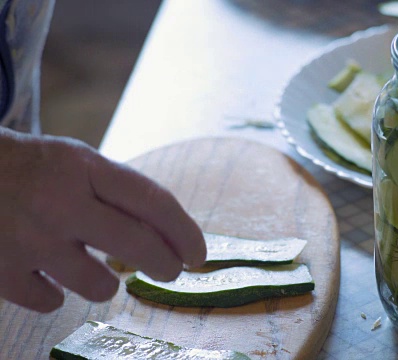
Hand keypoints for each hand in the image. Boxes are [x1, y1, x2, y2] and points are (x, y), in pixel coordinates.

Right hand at [0, 129, 205, 311]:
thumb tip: (171, 237)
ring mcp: (28, 239)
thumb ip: (120, 193)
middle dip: (165, 265)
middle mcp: (59, 202)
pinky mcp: (0, 270)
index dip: (185, 233)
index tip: (198, 254)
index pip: (153, 202)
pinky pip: (49, 302)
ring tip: (100, 272)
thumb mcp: (78, 164)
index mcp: (84, 168)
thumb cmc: (35, 169)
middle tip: (170, 271)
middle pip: (136, 245)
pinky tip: (54, 279)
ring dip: (108, 284)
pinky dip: (57, 295)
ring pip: (98, 286)